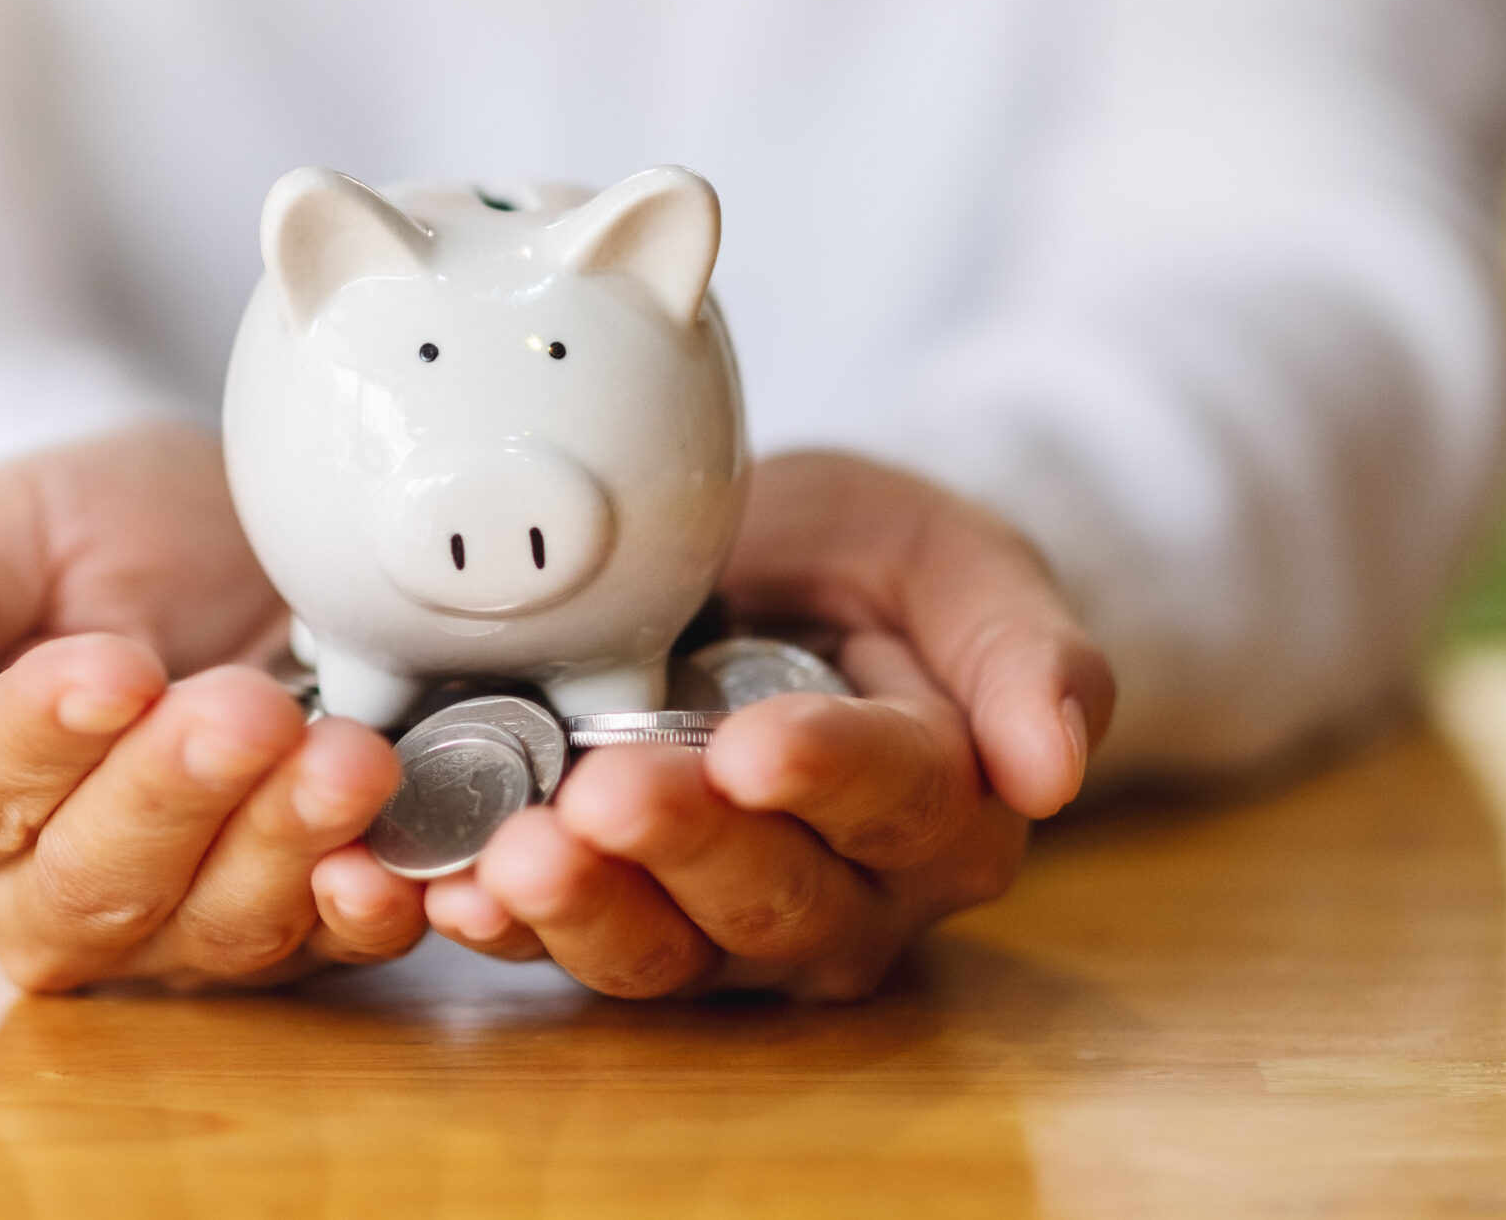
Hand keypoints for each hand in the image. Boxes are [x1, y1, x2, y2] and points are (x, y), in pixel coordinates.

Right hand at [0, 422, 426, 990]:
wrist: (206, 537)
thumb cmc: (81, 540)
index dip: (44, 735)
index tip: (116, 670)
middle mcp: (41, 895)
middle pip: (98, 876)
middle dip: (179, 793)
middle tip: (248, 709)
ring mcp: (170, 926)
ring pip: (216, 922)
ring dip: (285, 845)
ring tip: (346, 759)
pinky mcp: (287, 930)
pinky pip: (328, 951)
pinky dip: (364, 915)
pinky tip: (390, 867)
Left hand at [424, 450, 1114, 1000]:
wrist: (770, 578)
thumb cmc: (871, 566)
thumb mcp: (949, 557)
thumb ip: (1021, 648)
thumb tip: (1057, 767)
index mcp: (946, 805)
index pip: (897, 800)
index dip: (826, 777)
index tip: (756, 746)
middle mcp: (849, 895)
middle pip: (772, 894)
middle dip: (682, 846)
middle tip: (604, 794)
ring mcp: (731, 928)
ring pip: (667, 948)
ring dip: (586, 909)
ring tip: (514, 856)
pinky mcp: (628, 923)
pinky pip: (566, 947)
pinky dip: (503, 926)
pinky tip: (448, 891)